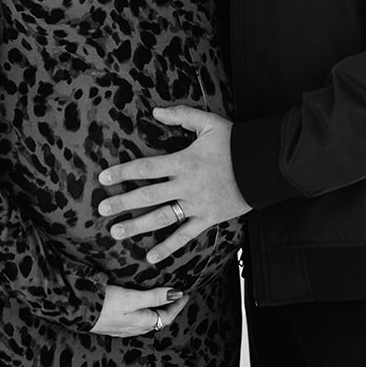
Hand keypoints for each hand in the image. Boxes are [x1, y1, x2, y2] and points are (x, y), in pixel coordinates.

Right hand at [90, 283, 187, 336]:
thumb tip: (176, 294)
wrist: (76, 312)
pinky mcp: (113, 324)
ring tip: (161, 298)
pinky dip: (143, 312)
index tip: (186, 294)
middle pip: (157, 320)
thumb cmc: (104, 305)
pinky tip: (138, 306)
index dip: (177, 306)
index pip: (166, 317)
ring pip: (146, 321)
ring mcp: (123, 327)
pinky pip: (135, 320)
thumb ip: (154, 296)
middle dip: (169, 308)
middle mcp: (133, 328)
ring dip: (156, 310)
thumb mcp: (131, 298)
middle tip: (176, 295)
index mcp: (141, 322)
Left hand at [98, 105, 250, 263]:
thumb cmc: (235, 142)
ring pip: (162, 218)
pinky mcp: (208, 219)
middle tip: (102, 209)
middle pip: (148, 195)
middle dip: (122, 201)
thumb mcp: (208, 122)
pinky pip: (185, 236)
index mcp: (183, 161)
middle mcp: (186, 185)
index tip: (103, 177)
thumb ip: (181, 116)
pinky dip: (168, 247)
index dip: (123, 172)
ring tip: (116, 232)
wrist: (263, 165)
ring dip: (137, 226)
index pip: (146, 167)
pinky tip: (151, 256)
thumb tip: (155, 111)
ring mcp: (197, 205)